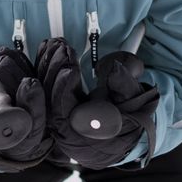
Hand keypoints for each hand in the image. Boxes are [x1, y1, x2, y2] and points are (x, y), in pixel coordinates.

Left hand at [43, 48, 158, 168]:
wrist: (131, 127)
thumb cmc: (134, 119)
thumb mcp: (138, 102)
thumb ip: (125, 86)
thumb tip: (114, 69)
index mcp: (84, 137)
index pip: (64, 114)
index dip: (64, 89)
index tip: (69, 68)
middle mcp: (65, 133)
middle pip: (49, 101)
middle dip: (53, 71)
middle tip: (59, 47)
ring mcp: (57, 120)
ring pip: (44, 93)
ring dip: (47, 66)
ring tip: (54, 44)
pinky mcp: (55, 108)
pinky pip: (45, 89)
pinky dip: (46, 68)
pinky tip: (47, 49)